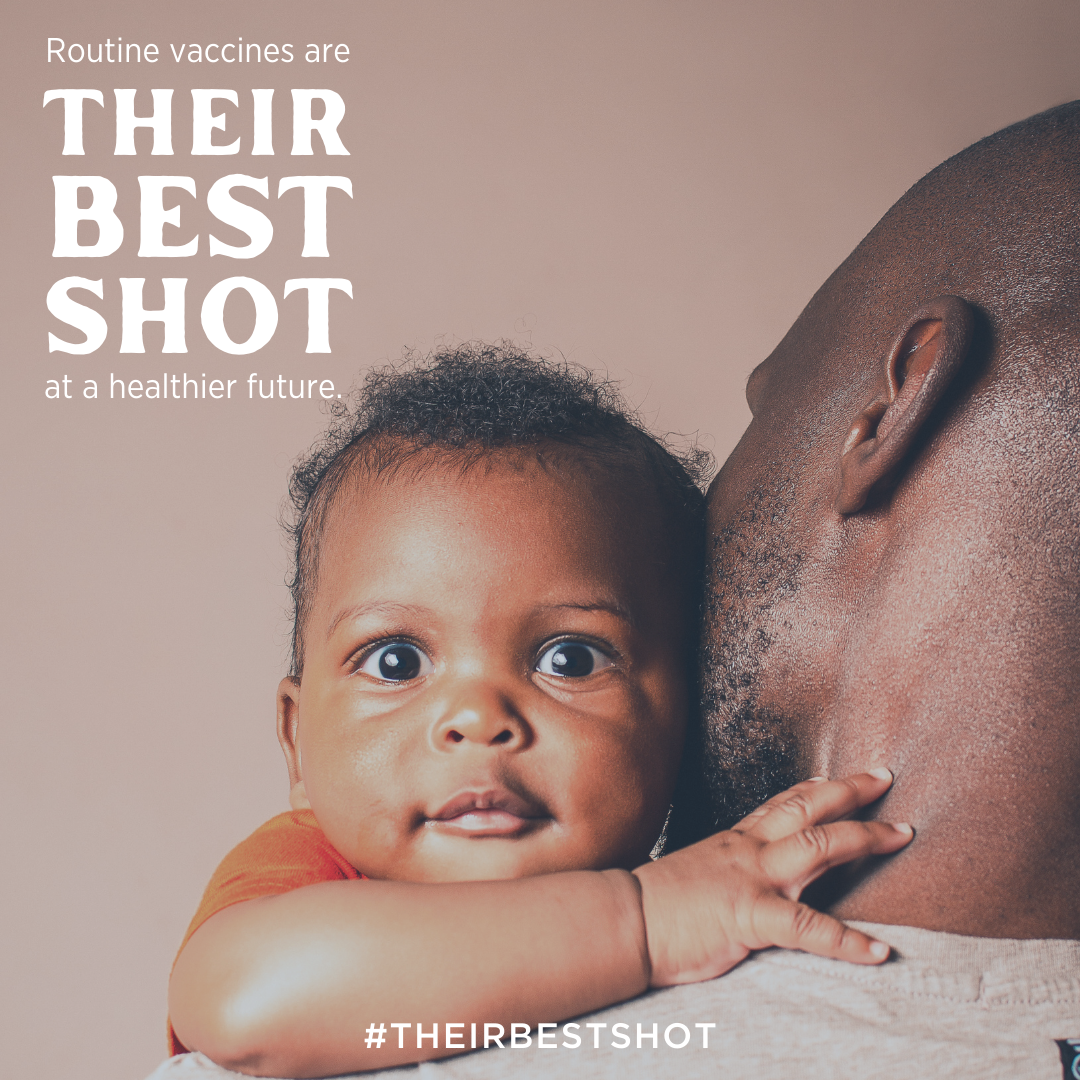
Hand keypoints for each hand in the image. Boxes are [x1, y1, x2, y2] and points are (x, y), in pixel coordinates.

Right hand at [632, 769, 910, 986]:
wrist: (622, 920)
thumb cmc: (651, 903)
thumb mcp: (691, 871)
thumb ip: (719, 870)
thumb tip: (727, 880)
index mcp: (732, 841)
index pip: (778, 804)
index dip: (812, 788)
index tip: (837, 777)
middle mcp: (747, 851)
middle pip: (808, 809)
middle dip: (851, 791)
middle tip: (885, 777)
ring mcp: (752, 880)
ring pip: (819, 847)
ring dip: (865, 838)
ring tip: (902, 835)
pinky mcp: (751, 917)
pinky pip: (809, 928)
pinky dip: (848, 941)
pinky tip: (878, 950)